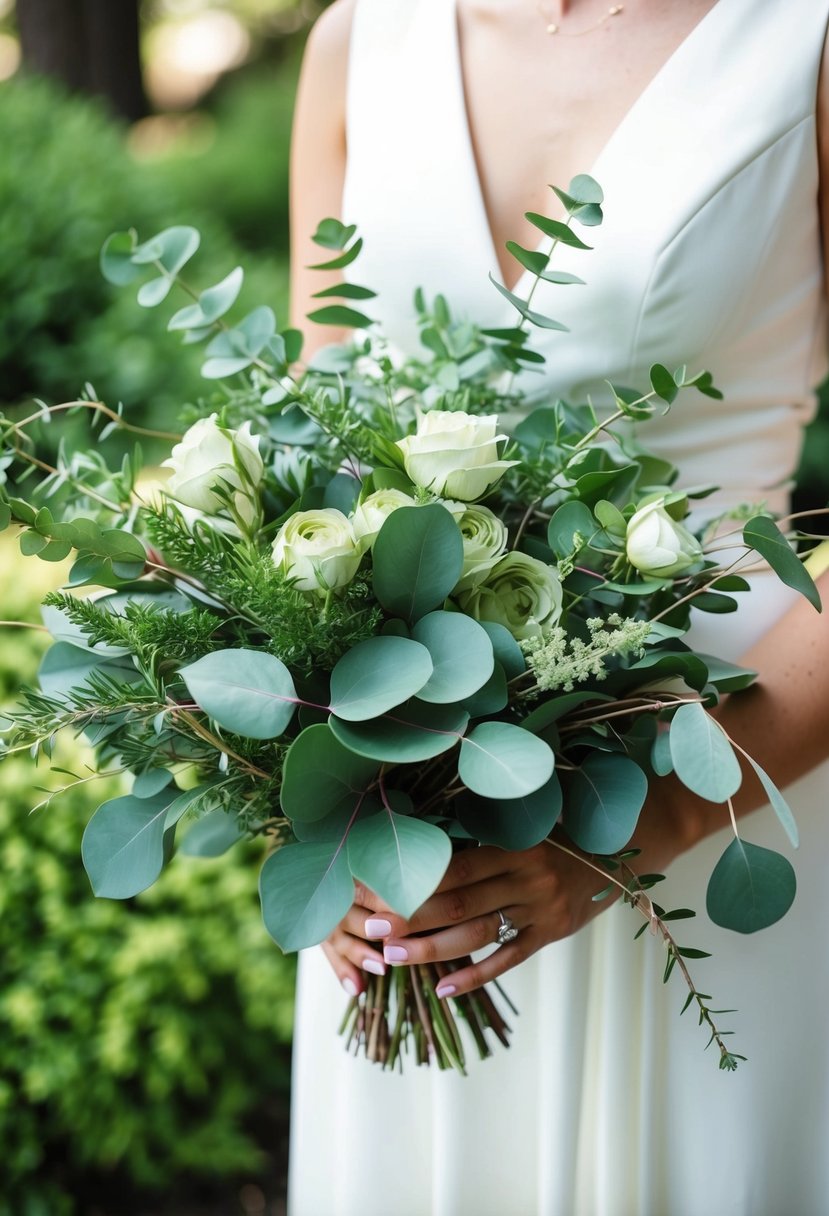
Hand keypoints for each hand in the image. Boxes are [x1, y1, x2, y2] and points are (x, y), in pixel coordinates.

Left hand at [322, 838, 608, 999]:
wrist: (620, 849)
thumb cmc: (558, 834)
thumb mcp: (523, 828)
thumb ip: (482, 841)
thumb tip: (422, 846)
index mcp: (513, 845)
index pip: (454, 868)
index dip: (414, 880)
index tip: (377, 888)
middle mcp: (527, 877)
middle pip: (460, 903)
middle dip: (412, 916)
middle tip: (372, 927)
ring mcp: (541, 909)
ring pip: (478, 934)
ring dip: (433, 948)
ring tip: (395, 956)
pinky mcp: (551, 933)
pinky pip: (509, 959)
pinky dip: (476, 976)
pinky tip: (445, 988)